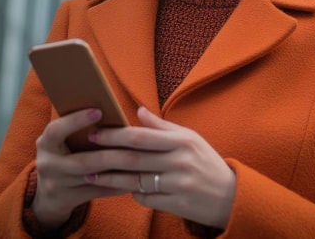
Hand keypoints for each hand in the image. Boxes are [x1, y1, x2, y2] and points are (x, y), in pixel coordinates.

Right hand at [30, 108, 130, 226]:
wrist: (47, 195)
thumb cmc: (62, 156)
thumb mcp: (60, 142)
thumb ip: (76, 129)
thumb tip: (109, 113)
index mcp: (45, 144)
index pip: (56, 131)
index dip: (76, 121)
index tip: (98, 111)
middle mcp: (48, 164)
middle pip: (83, 161)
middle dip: (110, 153)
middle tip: (133, 144)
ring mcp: (58, 184)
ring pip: (93, 178)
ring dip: (118, 171)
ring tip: (139, 162)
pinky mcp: (69, 199)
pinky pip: (98, 192)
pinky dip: (117, 185)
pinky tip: (133, 179)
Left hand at [82, 106, 236, 227]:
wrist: (231, 197)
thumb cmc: (206, 163)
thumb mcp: (190, 139)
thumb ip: (162, 127)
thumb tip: (138, 110)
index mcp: (182, 141)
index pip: (140, 136)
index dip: (114, 135)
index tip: (93, 133)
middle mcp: (180, 162)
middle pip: (133, 159)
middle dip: (104, 157)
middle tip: (83, 155)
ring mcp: (178, 184)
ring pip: (135, 181)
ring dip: (110, 178)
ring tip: (90, 174)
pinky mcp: (176, 204)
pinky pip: (145, 198)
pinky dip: (131, 193)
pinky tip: (119, 188)